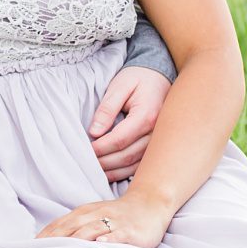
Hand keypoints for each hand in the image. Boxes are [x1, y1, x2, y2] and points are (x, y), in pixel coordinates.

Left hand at [37, 195, 172, 247]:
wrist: (149, 204)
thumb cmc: (116, 215)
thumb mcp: (93, 217)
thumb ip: (74, 228)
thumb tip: (50, 242)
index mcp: (83, 213)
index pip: (59, 224)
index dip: (45, 236)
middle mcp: (95, 215)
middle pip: (70, 227)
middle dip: (54, 239)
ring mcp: (113, 222)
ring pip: (91, 230)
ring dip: (76, 240)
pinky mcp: (130, 231)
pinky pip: (118, 234)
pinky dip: (109, 238)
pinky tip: (102, 244)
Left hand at [88, 67, 169, 183]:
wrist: (159, 75)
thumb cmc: (138, 78)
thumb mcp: (119, 86)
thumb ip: (107, 108)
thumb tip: (94, 132)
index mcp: (147, 116)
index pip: (120, 139)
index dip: (101, 147)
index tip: (87, 149)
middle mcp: (157, 132)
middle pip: (127, 155)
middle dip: (105, 162)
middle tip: (87, 163)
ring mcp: (160, 141)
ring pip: (135, 164)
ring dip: (114, 171)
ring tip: (96, 171)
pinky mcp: (158, 145)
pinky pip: (142, 164)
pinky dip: (125, 171)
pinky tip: (111, 172)